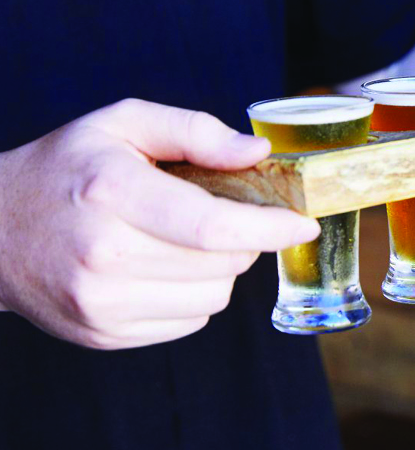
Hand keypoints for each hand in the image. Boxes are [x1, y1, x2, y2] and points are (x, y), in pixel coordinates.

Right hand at [0, 99, 318, 349]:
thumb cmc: (67, 168)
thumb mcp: (123, 123)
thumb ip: (195, 130)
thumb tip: (258, 152)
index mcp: (113, 194)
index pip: (213, 227)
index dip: (270, 228)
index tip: (304, 223)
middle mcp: (105, 255)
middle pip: (222, 263)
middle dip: (242, 238)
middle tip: (222, 213)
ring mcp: (101, 303)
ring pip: (213, 295)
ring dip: (220, 268)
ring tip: (185, 238)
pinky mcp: (103, 334)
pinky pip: (188, 320)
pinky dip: (193, 293)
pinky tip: (163, 265)